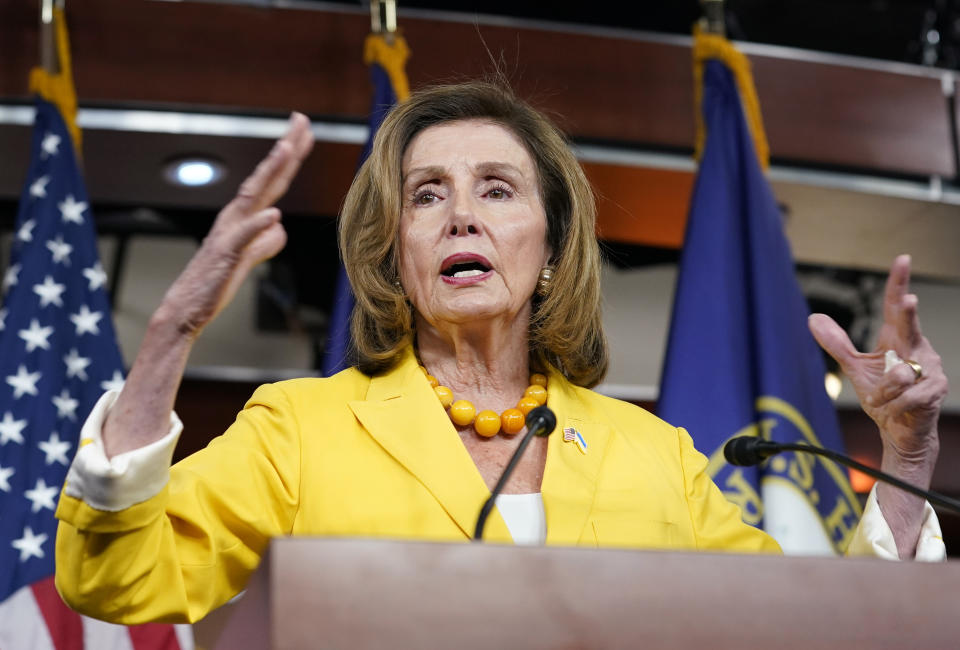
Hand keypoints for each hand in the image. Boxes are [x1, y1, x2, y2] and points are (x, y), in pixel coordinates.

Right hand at [159, 113, 314, 337]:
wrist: (187, 308)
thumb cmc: (217, 281)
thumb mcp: (249, 258)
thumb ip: (266, 242)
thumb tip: (279, 228)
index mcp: (243, 216)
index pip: (272, 180)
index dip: (289, 155)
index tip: (304, 128)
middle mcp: (236, 217)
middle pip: (266, 177)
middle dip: (285, 148)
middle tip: (300, 120)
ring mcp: (230, 234)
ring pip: (253, 197)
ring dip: (269, 171)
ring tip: (286, 148)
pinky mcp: (226, 257)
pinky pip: (244, 238)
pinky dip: (258, 225)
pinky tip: (274, 215)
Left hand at [809, 255, 945, 462]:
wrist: (899, 429)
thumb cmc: (883, 396)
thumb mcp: (855, 368)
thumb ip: (837, 343)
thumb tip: (813, 317)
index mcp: (898, 338)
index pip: (895, 307)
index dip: (898, 282)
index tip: (902, 258)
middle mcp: (918, 347)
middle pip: (909, 326)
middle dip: (909, 314)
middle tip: (908, 299)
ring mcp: (930, 368)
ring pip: (898, 375)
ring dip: (881, 392)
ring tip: (883, 400)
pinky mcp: (935, 390)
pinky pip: (903, 397)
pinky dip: (890, 406)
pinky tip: (893, 410)